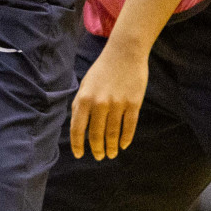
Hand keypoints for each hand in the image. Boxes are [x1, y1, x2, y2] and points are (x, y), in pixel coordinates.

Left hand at [68, 38, 148, 159]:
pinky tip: (123, 145)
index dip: (77, 144)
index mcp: (84, 98)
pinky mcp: (133, 104)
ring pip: (113, 133)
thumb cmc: (102, 69)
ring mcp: (118, 104)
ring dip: (111, 147)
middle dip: (97, 149)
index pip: (78, 128)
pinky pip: (129, 126)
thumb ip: (80, 104)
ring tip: (111, 154)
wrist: (124, 53)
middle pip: (97, 134)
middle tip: (99, 157)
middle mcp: (100, 103)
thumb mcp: (85, 84)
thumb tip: (77, 125)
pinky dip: (126, 139)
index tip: (80, 155)